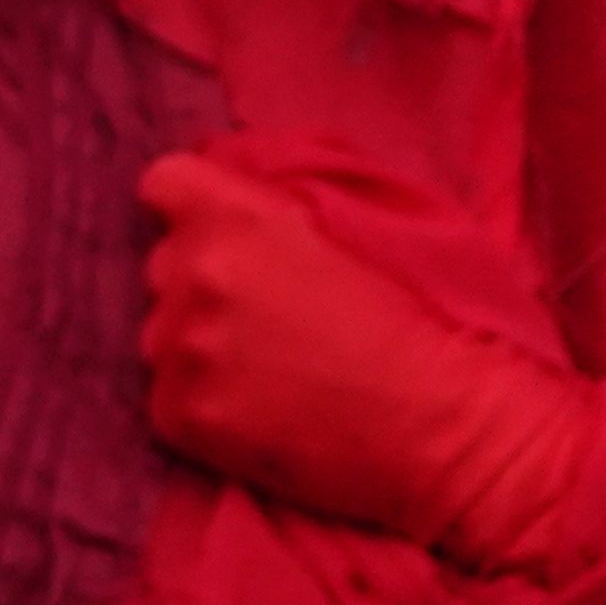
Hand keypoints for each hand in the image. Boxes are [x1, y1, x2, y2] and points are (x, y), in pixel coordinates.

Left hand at [138, 139, 605, 604]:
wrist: (444, 423)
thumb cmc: (418, 319)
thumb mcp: (345, 227)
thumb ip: (271, 202)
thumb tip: (224, 185)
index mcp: (237, 214)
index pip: (163, 181)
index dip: (190, 206)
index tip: (217, 231)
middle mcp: (196, 272)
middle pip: (162, 264)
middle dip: (201, 282)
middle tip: (268, 317)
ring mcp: (181, 347)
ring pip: (162, 334)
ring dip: (199, 347)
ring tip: (271, 373)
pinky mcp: (179, 414)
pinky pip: (168, 399)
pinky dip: (204, 407)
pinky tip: (262, 415)